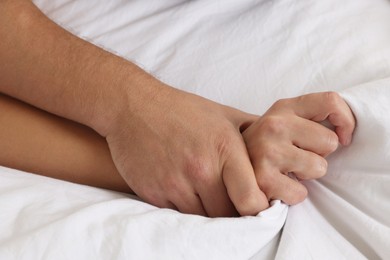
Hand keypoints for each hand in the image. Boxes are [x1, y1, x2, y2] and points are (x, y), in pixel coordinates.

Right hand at [105, 84, 267, 216]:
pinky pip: (178, 215)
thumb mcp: (223, 113)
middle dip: (234, 212)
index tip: (257, 205)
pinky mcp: (153, 193)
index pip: (251, 200)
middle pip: (228, 214)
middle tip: (233, 203)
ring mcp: (174, 184)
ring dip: (209, 213)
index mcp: (224, 149)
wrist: (133, 107)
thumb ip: (252, 131)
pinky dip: (186, 209)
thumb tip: (276, 146)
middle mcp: (200, 169)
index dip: (259, 209)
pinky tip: (187, 193)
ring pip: (203, 219)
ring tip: (209, 197)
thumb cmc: (181, 110)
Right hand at [242, 92, 354, 206]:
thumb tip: (342, 130)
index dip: (345, 120)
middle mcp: (274, 124)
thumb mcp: (278, 120)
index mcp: (282, 107)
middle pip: (330, 141)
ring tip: (285, 170)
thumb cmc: (259, 144)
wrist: (221, 160)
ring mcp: (268, 150)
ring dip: (305, 175)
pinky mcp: (263, 178)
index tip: (342, 137)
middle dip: (318, 154)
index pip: (330, 101)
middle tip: (296, 157)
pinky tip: (277, 185)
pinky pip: (301, 193)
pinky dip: (292, 194)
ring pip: (319, 168)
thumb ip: (305, 117)